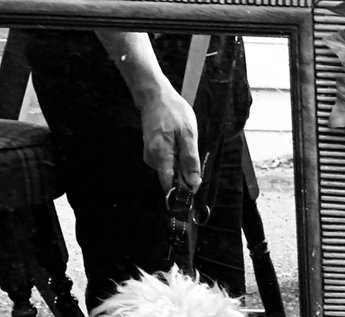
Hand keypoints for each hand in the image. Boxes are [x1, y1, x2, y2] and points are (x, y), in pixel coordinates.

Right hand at [139, 77, 201, 193]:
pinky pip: (167, 162)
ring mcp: (150, 157)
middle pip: (171, 179)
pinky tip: (176, 141)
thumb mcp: (188, 133)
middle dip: (184, 173)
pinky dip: (175, 156)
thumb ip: (190, 160)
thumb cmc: (172, 111)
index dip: (183, 192)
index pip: (170, 187)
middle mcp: (152, 160)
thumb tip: (194, 183)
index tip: (194, 188)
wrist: (154, 95)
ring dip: (180, 163)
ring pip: (170, 170)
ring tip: (182, 142)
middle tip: (190, 151)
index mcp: (161, 157)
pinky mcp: (151, 153)